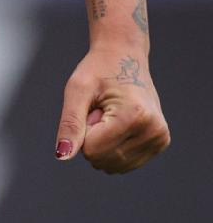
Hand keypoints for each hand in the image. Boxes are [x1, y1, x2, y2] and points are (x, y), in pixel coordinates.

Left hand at [55, 47, 169, 173]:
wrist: (125, 57)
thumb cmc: (98, 69)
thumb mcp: (77, 90)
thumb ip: (70, 124)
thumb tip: (62, 156)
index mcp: (134, 115)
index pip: (92, 150)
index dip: (83, 130)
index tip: (92, 107)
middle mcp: (153, 131)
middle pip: (104, 160)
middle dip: (93, 139)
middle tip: (101, 110)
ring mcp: (160, 139)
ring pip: (115, 165)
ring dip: (104, 144)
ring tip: (110, 115)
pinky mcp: (160, 143)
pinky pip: (126, 163)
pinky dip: (116, 147)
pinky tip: (120, 124)